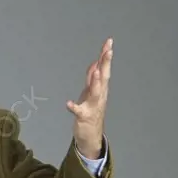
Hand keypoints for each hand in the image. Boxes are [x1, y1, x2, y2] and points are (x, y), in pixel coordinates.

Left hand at [66, 38, 112, 156]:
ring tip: (95, 71)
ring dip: (95, 82)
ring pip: (95, 92)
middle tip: (108, 49)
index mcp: (101, 88)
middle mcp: (99, 95)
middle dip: (105, 63)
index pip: (104, 69)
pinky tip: (68, 104)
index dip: (106, 56)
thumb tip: (95, 63)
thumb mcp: (91, 92)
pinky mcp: (83, 116)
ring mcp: (92, 106)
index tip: (109, 42)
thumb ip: (92, 78)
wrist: (91, 135)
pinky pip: (78, 111)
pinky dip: (73, 107)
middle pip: (103, 76)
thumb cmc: (91, 112)